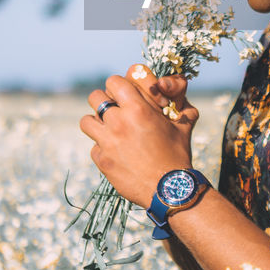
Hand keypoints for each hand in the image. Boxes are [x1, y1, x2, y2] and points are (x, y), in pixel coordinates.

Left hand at [79, 64, 198, 208]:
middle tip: (114, 110)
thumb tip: (177, 91)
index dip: (117, 85)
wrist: (169, 189)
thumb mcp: (183, 125)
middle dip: (103, 100)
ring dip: (97, 123)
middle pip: (94, 97)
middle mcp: (119, 122)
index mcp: (138, 109)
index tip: (123, 93)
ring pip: (86, 121)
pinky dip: (102, 148)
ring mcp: (107, 142)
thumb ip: (180, 104)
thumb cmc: (178, 154)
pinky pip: (94, 147)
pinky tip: (116, 153)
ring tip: (109, 129)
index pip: (114, 81)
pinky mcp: (102, 160)